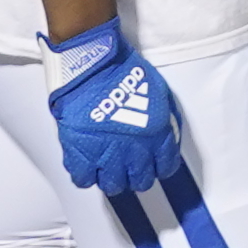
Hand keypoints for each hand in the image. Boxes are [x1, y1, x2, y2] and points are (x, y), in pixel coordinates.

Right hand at [46, 20, 187, 195]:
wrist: (93, 62)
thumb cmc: (123, 70)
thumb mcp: (159, 93)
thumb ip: (166, 120)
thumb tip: (167, 138)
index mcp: (157, 134)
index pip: (166, 167)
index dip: (159, 167)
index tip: (153, 164)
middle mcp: (134, 149)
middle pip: (140, 181)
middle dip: (136, 175)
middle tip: (128, 166)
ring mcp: (106, 153)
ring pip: (113, 185)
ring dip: (112, 178)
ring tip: (107, 166)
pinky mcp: (80, 152)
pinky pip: (83, 179)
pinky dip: (86, 175)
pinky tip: (88, 164)